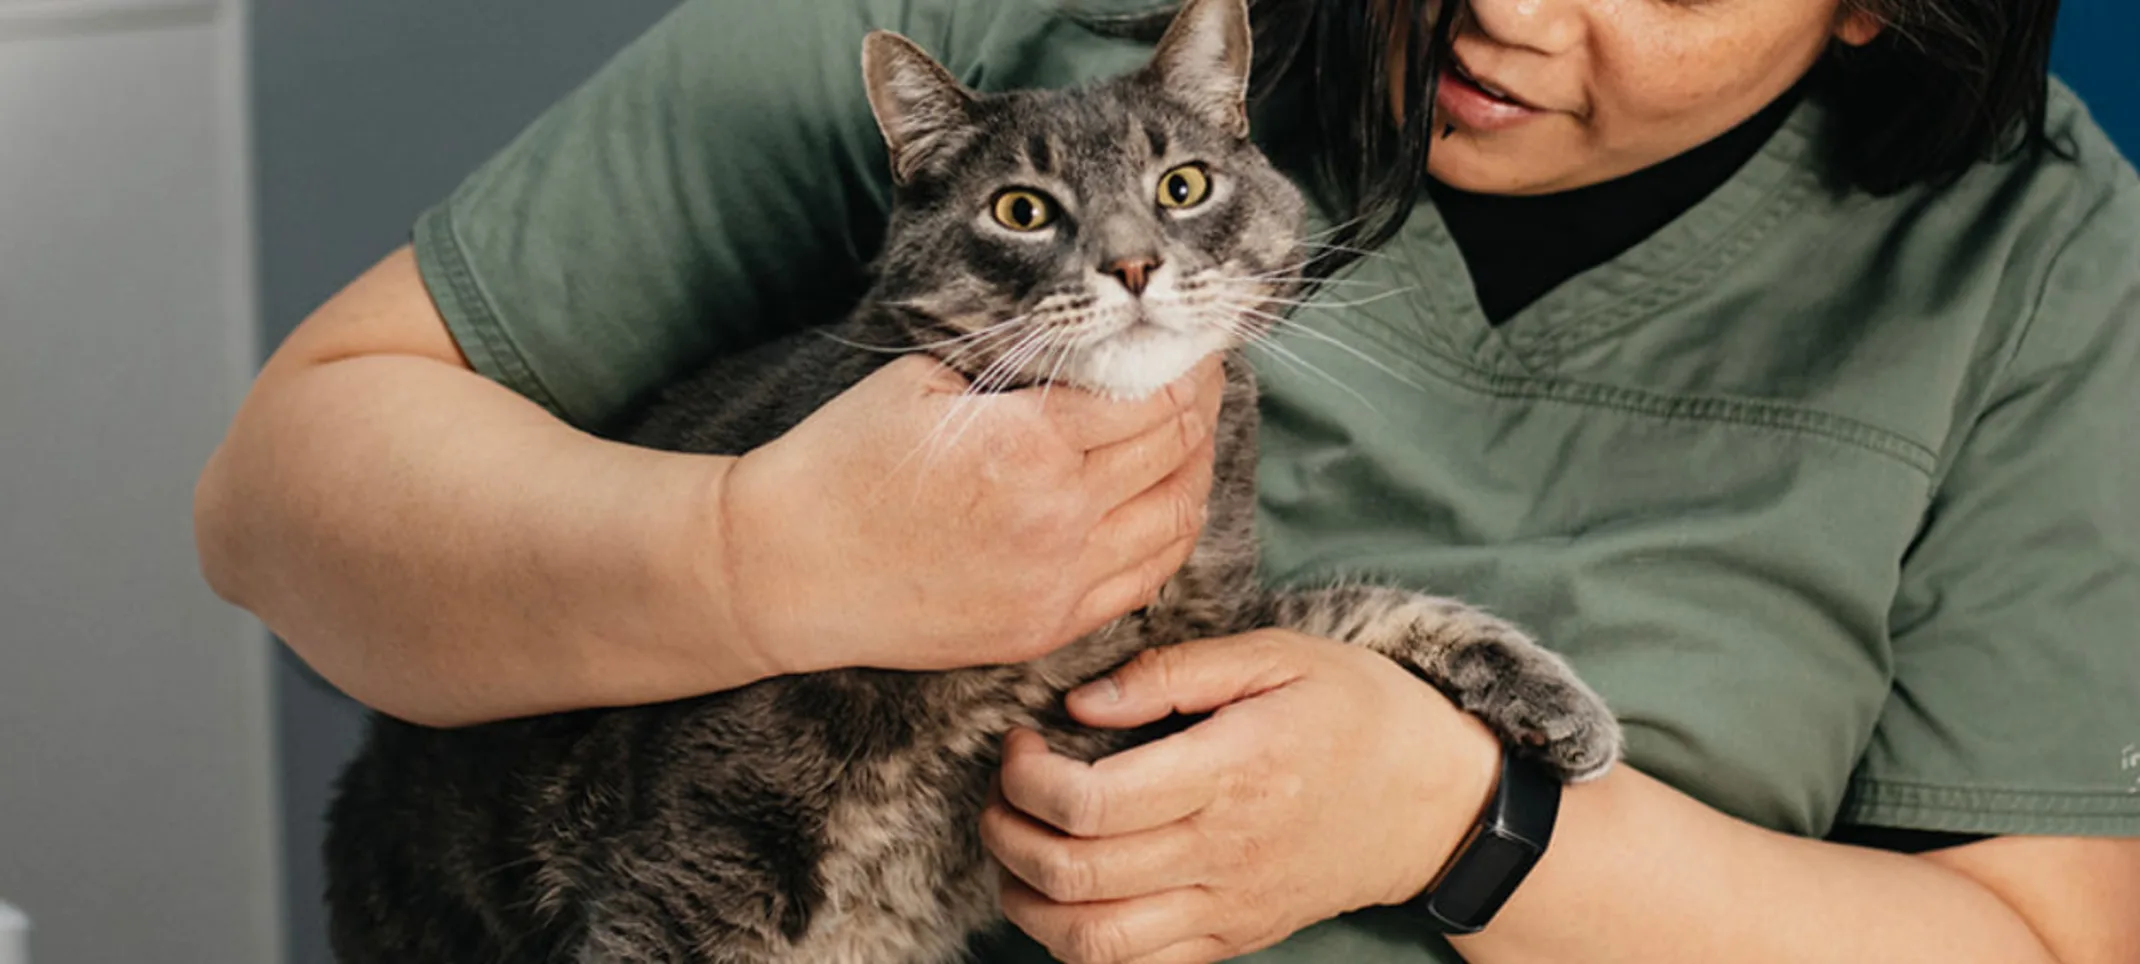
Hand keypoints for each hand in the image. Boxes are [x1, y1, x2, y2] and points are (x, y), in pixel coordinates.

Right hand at [712, 354, 1224, 674]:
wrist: (784, 569)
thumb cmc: (841, 460)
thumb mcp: (926, 381)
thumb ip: (1018, 367)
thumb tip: (1094, 345)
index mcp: (1029, 445)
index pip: (1155, 398)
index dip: (1186, 364)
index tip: (1192, 343)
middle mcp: (1059, 519)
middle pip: (1177, 454)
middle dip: (1199, 407)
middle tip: (1199, 377)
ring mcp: (1058, 584)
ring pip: (1177, 522)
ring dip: (1195, 472)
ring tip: (1188, 438)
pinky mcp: (1046, 629)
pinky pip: (1143, 580)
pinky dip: (1168, 535)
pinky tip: (1160, 503)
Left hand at [982, 630, 1501, 963]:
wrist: (1436, 802)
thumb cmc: (1357, 711)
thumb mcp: (1278, 656)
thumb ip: (1172, 672)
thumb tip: (1082, 703)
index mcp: (1230, 772)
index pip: (1093, 802)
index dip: (1028, 776)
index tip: (1021, 741)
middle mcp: (1223, 851)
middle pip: (1076, 874)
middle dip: (1008, 830)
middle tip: (1004, 789)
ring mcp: (1227, 906)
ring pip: (1092, 940)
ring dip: (1027, 900)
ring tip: (1019, 845)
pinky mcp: (1233, 937)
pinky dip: (1077, 943)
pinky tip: (1065, 894)